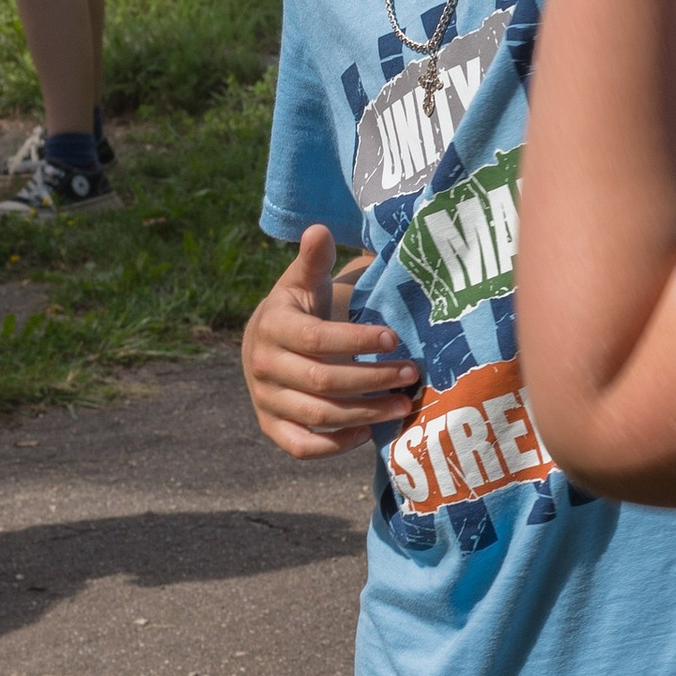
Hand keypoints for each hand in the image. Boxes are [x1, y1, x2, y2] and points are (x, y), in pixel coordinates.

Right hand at [242, 227, 422, 457]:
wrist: (266, 342)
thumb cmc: (298, 309)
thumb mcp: (303, 281)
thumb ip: (313, 260)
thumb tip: (318, 230)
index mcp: (272, 327)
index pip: (317, 339)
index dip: (356, 341)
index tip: (395, 339)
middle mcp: (263, 367)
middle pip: (322, 381)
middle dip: (372, 379)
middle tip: (412, 375)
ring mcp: (266, 400)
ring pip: (317, 415)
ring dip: (365, 413)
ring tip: (403, 404)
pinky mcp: (273, 427)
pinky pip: (301, 446)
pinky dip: (334, 445)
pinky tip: (368, 432)